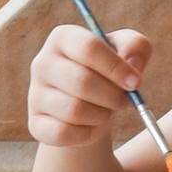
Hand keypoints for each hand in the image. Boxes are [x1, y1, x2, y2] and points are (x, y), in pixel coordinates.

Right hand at [27, 25, 151, 147]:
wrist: (90, 104)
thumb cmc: (109, 71)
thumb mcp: (127, 52)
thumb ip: (136, 47)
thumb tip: (132, 65)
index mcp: (63, 37)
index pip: (88, 47)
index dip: (116, 67)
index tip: (136, 82)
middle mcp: (42, 63)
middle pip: (82, 81)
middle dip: (113, 96)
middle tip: (127, 101)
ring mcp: (35, 94)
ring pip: (74, 110)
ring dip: (102, 115)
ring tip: (107, 110)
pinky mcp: (36, 123)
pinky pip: (64, 133)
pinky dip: (87, 134)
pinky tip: (92, 126)